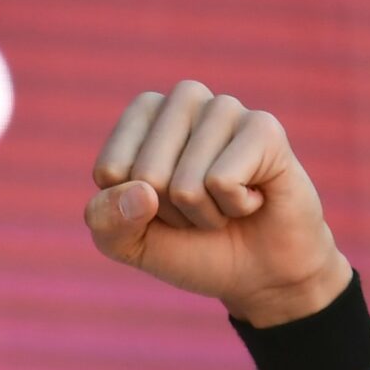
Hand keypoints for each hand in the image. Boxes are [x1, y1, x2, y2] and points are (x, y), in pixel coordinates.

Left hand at [84, 81, 350, 326]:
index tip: (161, 206)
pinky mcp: (264, 127)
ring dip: (204, 212)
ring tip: (227, 202)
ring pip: (185, 184)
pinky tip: (254, 197)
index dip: (132, 208)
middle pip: (146, 175)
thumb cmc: (190, 246)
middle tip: (200, 207)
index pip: (110, 171)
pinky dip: (235, 207)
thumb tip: (141, 192)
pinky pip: (222, 182)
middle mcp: (184, 99)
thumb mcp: (128, 242)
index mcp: (142, 113)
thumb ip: (105, 219)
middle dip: (171, 212)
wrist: (259, 271)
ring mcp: (226, 107)